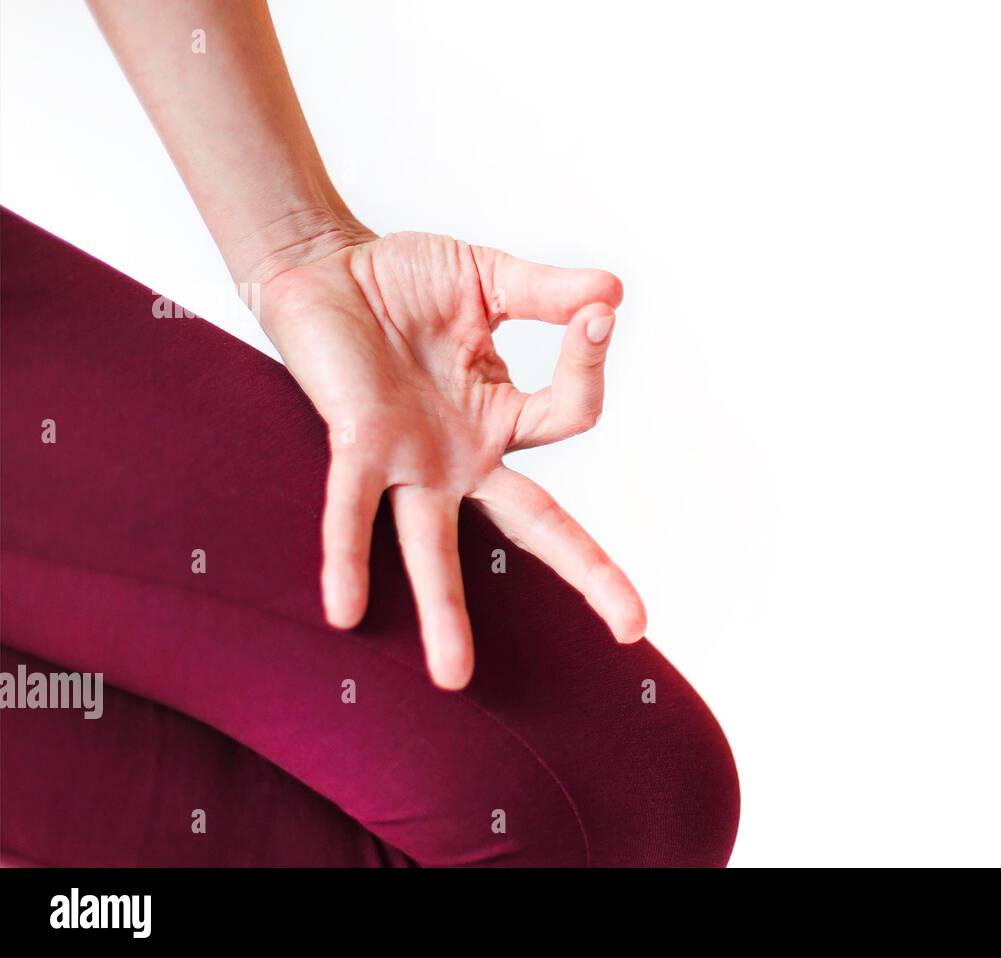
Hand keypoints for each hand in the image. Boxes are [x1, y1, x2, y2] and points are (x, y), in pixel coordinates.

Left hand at [257, 230, 645, 688]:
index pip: (572, 413)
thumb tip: (614, 294)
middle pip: (538, 525)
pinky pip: (352, 508)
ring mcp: (413, 460)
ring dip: (445, 612)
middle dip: (589, 574)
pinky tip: (343, 612)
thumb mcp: (490, 278)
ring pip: (436, 547)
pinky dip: (349, 555)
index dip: (592, 363)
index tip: (596, 315)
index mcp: (503, 414)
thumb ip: (549, 291)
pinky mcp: (358, 445)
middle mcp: (465, 454)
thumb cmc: (404, 276)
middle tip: (633, 629)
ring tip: (453, 680)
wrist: (322, 260)